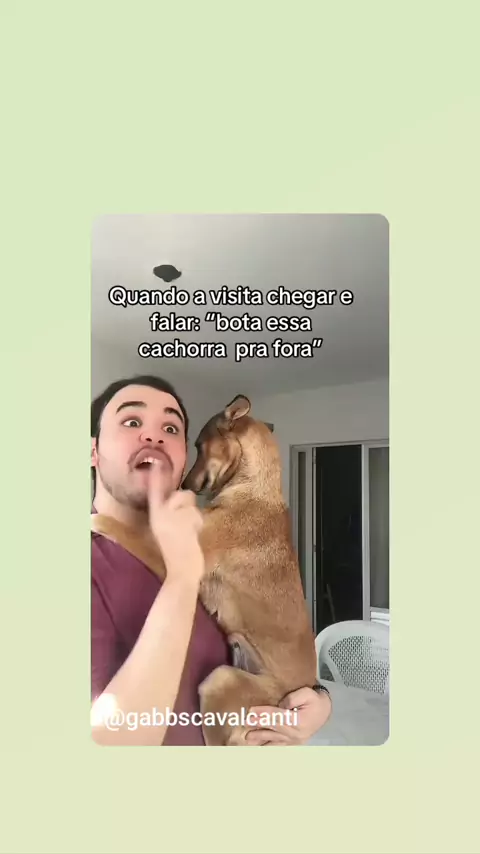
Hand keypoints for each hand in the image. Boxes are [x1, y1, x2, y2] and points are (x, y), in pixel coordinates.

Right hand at [148, 460, 204, 583]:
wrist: (181, 572)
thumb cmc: (177, 553)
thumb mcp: (169, 531)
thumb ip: (174, 514)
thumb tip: (185, 497)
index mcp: (155, 518)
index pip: (155, 493)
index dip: (157, 478)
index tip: (157, 463)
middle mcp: (161, 516)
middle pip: (180, 494)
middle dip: (187, 504)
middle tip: (186, 523)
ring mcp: (173, 519)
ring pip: (191, 503)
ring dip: (194, 516)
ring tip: (189, 532)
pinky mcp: (184, 524)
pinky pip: (197, 514)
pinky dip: (198, 524)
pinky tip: (193, 537)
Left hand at [245, 686, 331, 745]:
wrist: (325, 711)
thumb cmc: (315, 700)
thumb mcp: (307, 693)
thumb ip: (293, 698)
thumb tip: (280, 705)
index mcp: (299, 720)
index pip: (278, 716)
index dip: (264, 713)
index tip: (251, 711)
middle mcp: (296, 733)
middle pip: (274, 727)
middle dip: (259, 725)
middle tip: (246, 723)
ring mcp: (295, 740)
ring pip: (275, 739)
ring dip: (261, 738)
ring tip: (248, 738)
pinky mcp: (294, 743)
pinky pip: (280, 746)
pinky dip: (270, 747)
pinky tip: (260, 748)